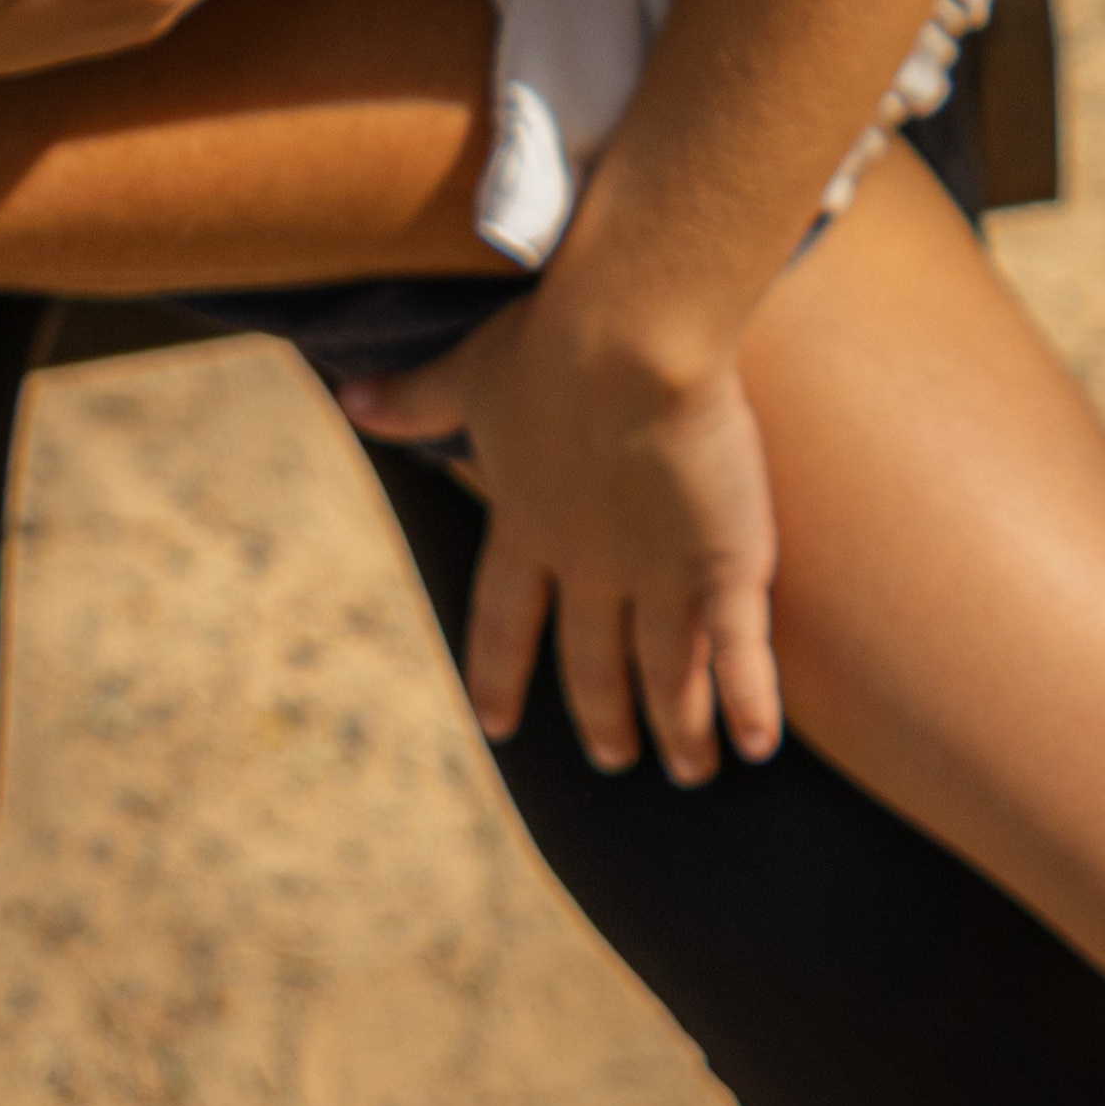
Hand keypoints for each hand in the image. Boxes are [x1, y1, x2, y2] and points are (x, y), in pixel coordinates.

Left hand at [342, 294, 783, 787]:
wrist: (632, 335)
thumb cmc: (549, 344)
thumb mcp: (470, 372)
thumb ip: (412, 400)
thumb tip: (347, 399)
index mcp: (527, 528)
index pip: (502, 621)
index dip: (497, 673)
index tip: (496, 724)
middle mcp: (589, 568)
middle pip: (591, 664)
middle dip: (602, 715)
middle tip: (612, 757)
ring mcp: (657, 574)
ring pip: (666, 674)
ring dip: (677, 728)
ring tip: (691, 770)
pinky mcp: (723, 563)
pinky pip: (739, 651)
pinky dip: (748, 703)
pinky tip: (757, 747)